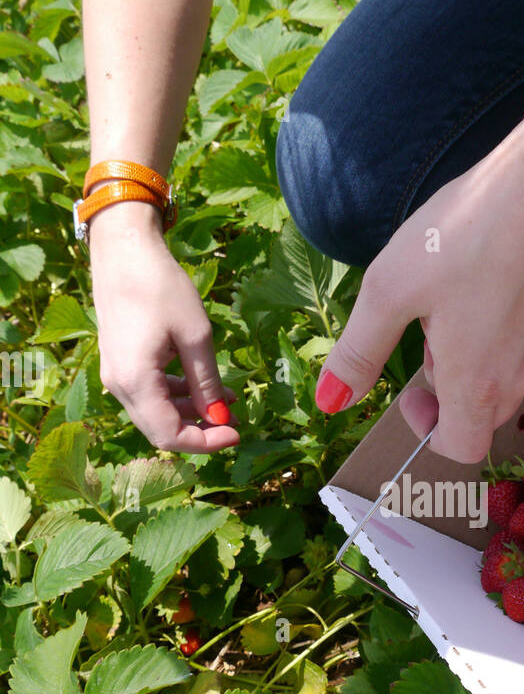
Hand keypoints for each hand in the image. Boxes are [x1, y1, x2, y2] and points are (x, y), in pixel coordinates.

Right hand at [90, 206, 239, 452]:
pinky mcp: (120, 362)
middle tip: (235, 421)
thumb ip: (206, 382)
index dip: (205, 443)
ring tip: (227, 399)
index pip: (169, 436)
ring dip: (191, 412)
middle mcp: (118, 385)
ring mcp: (116, 374)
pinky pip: (148, 393)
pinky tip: (203, 384)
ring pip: (155, 412)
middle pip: (160, 429)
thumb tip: (220, 418)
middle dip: (199, 430)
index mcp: (135, 381)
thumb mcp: (196, 335)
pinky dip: (176, 395)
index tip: (236, 434)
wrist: (123, 250)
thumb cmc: (161, 286)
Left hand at [314, 138, 523, 462]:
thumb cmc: (470, 233)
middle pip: (483, 410)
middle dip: (451, 381)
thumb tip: (330, 401)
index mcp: (476, 386)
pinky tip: (502, 269)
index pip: (460, 447)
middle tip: (434, 320)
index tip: (414, 388)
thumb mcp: (391, 289)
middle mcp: (523, 378)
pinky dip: (515, 321)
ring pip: (512, 371)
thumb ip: (360, 352)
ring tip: (466, 287)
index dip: (430, 428)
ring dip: (483, 350)